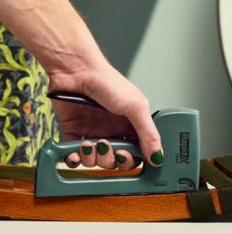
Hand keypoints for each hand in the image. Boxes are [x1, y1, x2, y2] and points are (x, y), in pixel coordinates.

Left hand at [49, 62, 163, 168]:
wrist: (76, 70)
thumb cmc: (106, 81)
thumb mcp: (135, 106)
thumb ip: (148, 133)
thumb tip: (158, 157)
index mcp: (131, 124)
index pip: (136, 152)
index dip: (131, 159)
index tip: (125, 156)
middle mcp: (112, 130)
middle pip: (115, 161)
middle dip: (110, 159)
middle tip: (106, 146)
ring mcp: (92, 132)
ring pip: (94, 161)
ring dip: (91, 158)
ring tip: (89, 144)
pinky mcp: (73, 133)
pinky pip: (74, 156)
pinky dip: (74, 159)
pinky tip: (75, 153)